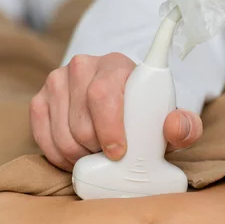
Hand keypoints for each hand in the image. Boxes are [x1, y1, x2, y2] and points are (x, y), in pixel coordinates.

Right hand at [30, 53, 202, 170]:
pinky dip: (58, 155)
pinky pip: (42, 135)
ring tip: (96, 157)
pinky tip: (76, 158)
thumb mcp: (170, 121)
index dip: (108, 128)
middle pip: (81, 120)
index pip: (102, 95)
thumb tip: (176, 127)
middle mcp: (83, 66)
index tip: (118, 152)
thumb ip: (184, 126)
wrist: (124, 107)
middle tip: (111, 158)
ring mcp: (58, 80)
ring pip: (61, 133)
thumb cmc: (147, 115)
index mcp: (116, 65)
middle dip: (96, 149)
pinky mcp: (40, 99)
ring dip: (78, 155)